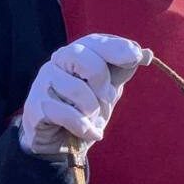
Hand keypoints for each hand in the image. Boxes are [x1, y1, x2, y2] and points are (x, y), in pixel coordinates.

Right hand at [19, 34, 151, 155]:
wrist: (59, 141)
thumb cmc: (85, 108)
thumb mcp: (108, 88)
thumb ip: (123, 70)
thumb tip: (148, 53)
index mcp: (77, 53)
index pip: (96, 42)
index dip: (117, 47)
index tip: (137, 56)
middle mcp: (57, 62)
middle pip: (84, 59)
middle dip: (103, 83)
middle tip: (106, 99)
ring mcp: (43, 83)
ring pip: (76, 89)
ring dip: (93, 109)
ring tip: (92, 118)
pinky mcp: (35, 107)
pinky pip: (66, 114)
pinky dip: (84, 126)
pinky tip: (90, 132)